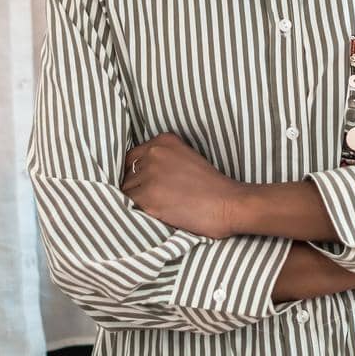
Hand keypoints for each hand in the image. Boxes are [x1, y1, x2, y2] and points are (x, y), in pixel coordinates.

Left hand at [121, 133, 243, 238]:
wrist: (228, 204)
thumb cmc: (211, 187)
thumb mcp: (185, 157)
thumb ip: (162, 158)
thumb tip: (136, 173)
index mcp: (163, 140)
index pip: (132, 157)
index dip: (136, 174)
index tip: (145, 186)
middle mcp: (154, 152)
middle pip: (126, 173)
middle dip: (135, 187)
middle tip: (152, 200)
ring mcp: (150, 174)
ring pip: (126, 190)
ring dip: (135, 201)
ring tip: (156, 209)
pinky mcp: (148, 197)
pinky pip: (128, 205)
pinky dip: (137, 213)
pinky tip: (153, 215)